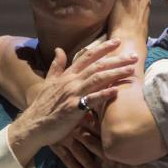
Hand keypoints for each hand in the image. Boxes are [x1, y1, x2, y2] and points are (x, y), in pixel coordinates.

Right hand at [7, 39, 137, 165]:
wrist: (33, 125)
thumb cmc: (43, 106)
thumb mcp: (49, 82)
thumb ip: (56, 66)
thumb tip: (59, 49)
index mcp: (67, 75)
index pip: (87, 56)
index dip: (103, 48)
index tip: (118, 41)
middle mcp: (71, 81)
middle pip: (97, 65)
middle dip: (117, 59)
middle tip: (134, 56)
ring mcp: (73, 94)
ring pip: (97, 79)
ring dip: (116, 73)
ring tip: (131, 70)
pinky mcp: (73, 108)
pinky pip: (91, 100)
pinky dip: (104, 94)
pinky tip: (117, 91)